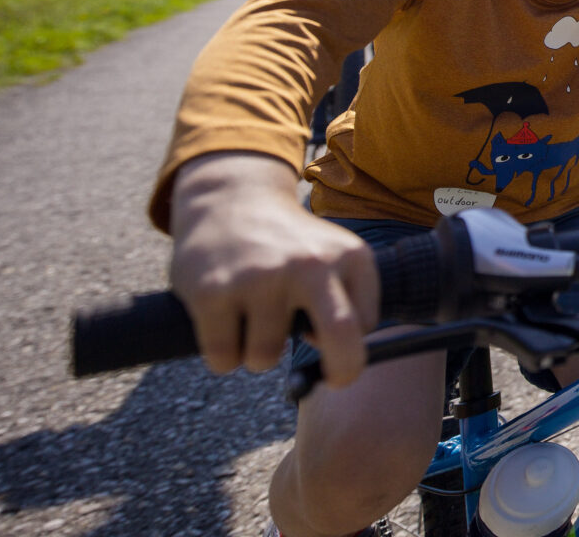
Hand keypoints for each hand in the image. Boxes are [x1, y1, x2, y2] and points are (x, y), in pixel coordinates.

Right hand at [168, 153, 378, 388]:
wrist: (230, 200)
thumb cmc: (288, 246)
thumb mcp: (334, 256)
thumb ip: (349, 302)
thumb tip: (340, 368)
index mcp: (348, 255)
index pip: (364, 324)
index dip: (348, 345)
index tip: (331, 345)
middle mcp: (309, 263)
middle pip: (342, 337)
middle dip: (343, 370)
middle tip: (333, 378)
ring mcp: (260, 277)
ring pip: (264, 358)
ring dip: (255, 355)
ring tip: (251, 319)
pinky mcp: (214, 291)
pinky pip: (223, 357)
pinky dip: (222, 355)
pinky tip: (223, 323)